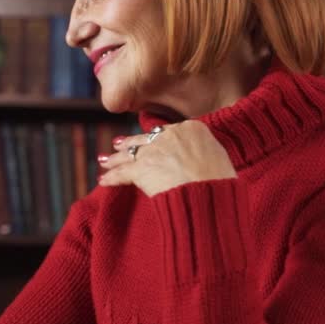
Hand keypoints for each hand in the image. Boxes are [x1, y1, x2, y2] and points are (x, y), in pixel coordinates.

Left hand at [98, 121, 235, 195]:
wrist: (209, 194)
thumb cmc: (221, 183)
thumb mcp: (221, 160)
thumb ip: (207, 154)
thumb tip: (204, 161)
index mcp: (193, 129)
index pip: (170, 132)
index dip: (158, 139)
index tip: (152, 142)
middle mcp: (171, 135)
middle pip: (146, 139)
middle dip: (131, 143)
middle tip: (119, 144)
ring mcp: (154, 150)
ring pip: (131, 153)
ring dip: (116, 158)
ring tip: (105, 160)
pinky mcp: (141, 169)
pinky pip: (122, 173)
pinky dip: (112, 177)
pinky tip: (103, 180)